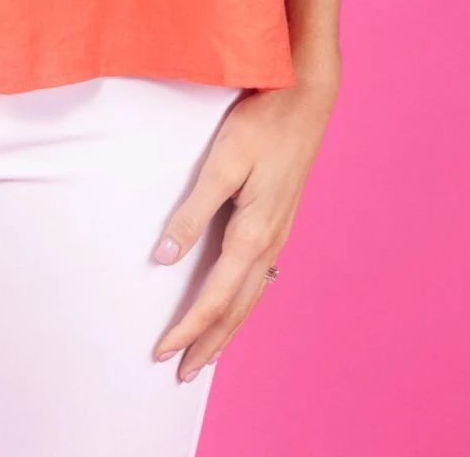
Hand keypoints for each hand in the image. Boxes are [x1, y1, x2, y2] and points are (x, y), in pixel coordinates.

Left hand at [150, 74, 337, 381]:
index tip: (163, 351)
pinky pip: (259, 278)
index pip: (215, 299)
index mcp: (252, 234)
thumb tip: (165, 256)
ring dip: (227, 328)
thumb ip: (193, 210)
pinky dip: (243, 303)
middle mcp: (269, 243)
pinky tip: (238, 302)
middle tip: (182, 372)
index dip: (188, 328)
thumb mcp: (222, 163)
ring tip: (207, 352)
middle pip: (236, 310)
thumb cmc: (262, 123)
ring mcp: (278, 234)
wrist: (306, 98)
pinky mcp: (279, 221)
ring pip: (251, 297)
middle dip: (208, 343)